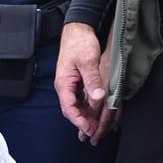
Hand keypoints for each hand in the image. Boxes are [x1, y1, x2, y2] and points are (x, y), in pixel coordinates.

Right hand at [55, 22, 107, 142]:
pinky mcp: (77, 81)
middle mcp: (65, 87)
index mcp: (64, 83)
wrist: (77, 29)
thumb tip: (98, 98)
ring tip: (97, 127)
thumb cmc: (80, 43)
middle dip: (83, 123)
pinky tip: (96, 113)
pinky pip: (81, 99)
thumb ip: (92, 80)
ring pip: (77, 106)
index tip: (89, 129)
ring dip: (86, 117)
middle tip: (96, 133)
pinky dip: (88, 108)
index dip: (79, 121)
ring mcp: (70, 85)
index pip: (68, 108)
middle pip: (72, 110)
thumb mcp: (88, 61)